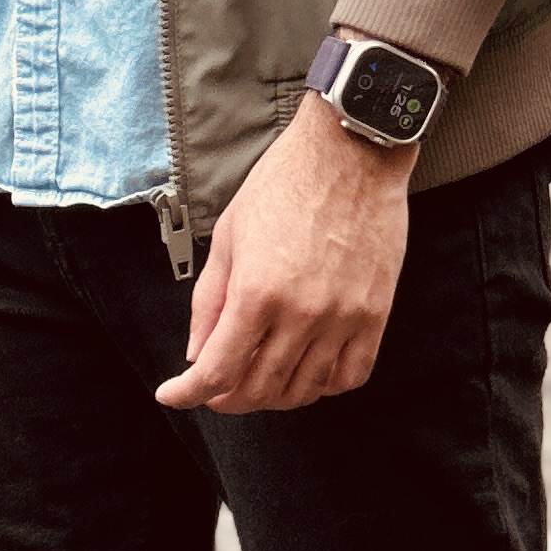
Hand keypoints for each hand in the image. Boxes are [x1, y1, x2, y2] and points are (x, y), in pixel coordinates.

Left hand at [156, 93, 410, 416]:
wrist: (350, 152)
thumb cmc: (286, 183)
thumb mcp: (229, 236)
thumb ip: (209, 300)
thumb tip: (197, 351)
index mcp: (256, 291)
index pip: (217, 371)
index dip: (189, 393)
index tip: (175, 394)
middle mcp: (301, 313)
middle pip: (259, 389)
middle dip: (227, 398)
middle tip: (215, 388)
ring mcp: (342, 317)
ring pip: (304, 390)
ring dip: (273, 396)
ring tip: (258, 380)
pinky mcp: (375, 313)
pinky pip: (350, 375)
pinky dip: (323, 385)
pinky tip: (306, 372)